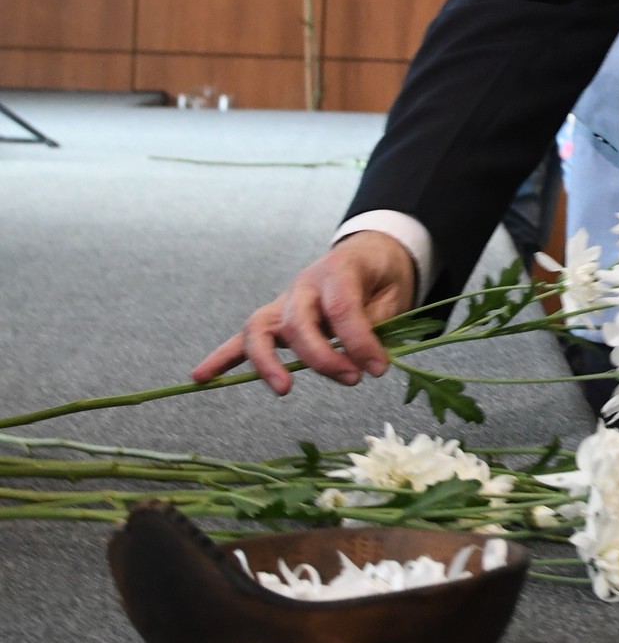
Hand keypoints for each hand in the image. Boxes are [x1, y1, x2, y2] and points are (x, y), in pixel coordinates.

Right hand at [191, 231, 416, 396]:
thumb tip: (364, 360)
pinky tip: (201, 377)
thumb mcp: (393, 294)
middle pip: (297, 321)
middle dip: (322, 357)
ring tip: (283, 388)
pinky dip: (221, 358)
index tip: (377, 368)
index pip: (340, 307)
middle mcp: (304, 284)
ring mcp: (284, 302)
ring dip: (268, 362)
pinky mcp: (274, 318)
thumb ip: (376, 325)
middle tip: (353, 378)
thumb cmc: (381, 277)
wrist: (369, 254)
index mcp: (338, 270)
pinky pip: (243, 339)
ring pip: (260, 328)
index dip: (358, 341)